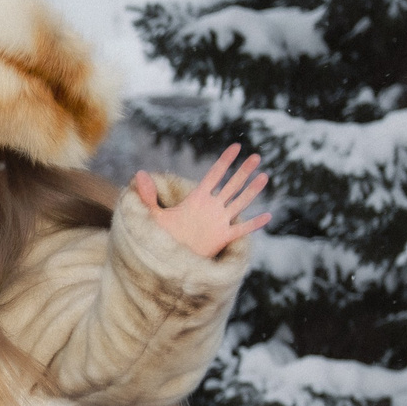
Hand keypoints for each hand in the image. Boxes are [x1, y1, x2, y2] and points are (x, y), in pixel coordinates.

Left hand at [133, 145, 271, 258]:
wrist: (169, 259)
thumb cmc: (162, 236)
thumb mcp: (153, 215)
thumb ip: (148, 196)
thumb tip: (138, 173)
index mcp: (197, 199)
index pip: (213, 175)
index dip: (224, 162)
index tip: (236, 146)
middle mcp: (211, 207)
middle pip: (231, 185)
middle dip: (243, 171)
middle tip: (256, 156)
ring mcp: (219, 222)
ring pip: (239, 203)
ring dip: (252, 191)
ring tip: (264, 176)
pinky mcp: (222, 237)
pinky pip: (241, 230)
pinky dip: (254, 224)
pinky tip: (267, 216)